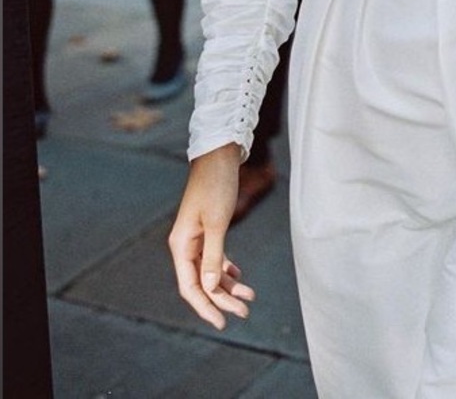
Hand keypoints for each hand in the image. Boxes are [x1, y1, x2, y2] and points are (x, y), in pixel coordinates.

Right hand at [168, 143, 254, 329]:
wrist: (219, 157)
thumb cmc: (217, 186)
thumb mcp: (217, 223)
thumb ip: (212, 256)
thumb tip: (209, 288)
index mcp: (181, 245)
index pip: (190, 287)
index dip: (205, 307)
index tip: (223, 322)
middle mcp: (185, 245)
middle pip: (201, 283)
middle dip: (222, 299)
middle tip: (245, 312)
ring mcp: (196, 238)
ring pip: (209, 271)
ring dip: (227, 286)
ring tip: (249, 298)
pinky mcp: (208, 230)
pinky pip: (214, 258)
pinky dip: (226, 268)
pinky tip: (239, 277)